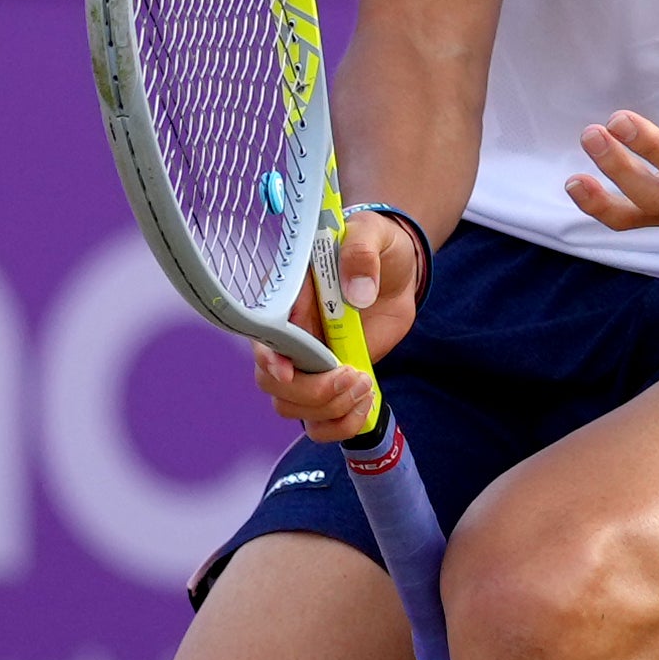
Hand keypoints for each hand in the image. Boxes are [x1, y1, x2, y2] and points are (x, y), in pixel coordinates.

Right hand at [248, 207, 424, 440]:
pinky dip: (340, 424)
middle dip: (312, 391)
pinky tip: (365, 402)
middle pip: (272, 383)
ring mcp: (308, 363)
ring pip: (291, 407)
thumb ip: (360, 255)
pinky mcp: (331, 382)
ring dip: (329, 409)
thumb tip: (357, 293)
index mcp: (286, 300)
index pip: (262, 336)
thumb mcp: (370, 235)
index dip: (269, 358)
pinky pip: (320, 421)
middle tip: (352, 375)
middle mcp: (288, 336)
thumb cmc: (375, 245)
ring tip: (364, 385)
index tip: (288, 370)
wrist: (396, 269)